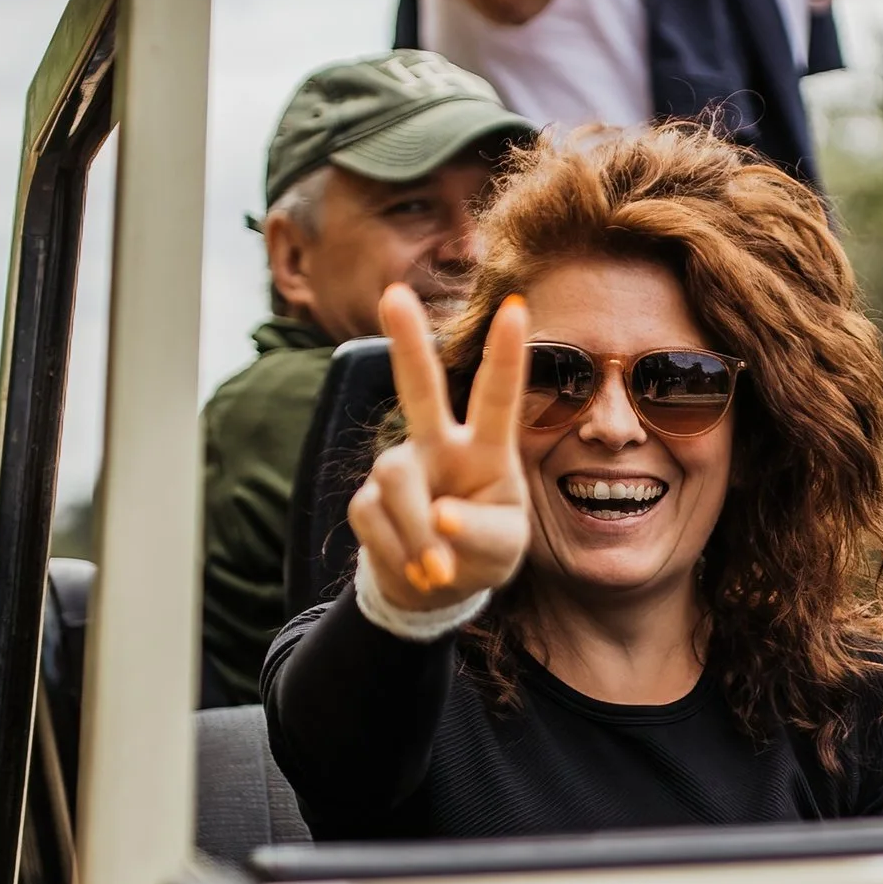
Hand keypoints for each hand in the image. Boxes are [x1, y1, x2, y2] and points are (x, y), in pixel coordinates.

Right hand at [350, 282, 532, 610]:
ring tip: (440, 570)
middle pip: (420, 387)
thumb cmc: (481, 552)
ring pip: (395, 479)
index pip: (497, 394)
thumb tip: (439, 517)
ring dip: (417, 532)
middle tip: (394, 294)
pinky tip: (418, 569)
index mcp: (486, 447)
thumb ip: (481, 532)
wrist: (433, 588)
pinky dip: (400, 553)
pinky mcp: (367, 498)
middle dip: (406, 342)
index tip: (515, 306)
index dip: (505, 353)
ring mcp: (399, 467)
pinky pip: (376, 520)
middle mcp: (439, 444)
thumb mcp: (504, 548)